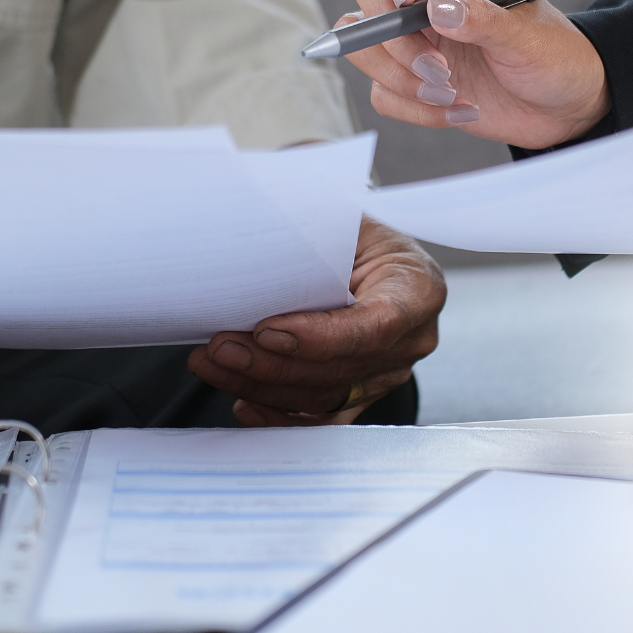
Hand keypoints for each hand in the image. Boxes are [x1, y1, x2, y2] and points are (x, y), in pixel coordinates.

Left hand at [187, 216, 443, 425]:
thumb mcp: (344, 214)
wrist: (366, 249)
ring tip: (215, 364)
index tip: (266, 330)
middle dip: (274, 364)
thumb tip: (255, 223)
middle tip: (221, 348)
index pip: (374, 326)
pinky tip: (244, 404)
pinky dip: (279, 416)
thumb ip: (314, 227)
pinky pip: (320, 418)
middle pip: (341, 368)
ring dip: (263, 385)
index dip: (319, 337)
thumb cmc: (353, 226)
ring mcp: (388, 372)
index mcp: (418, 287)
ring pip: (323, 396)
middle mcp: (412, 338)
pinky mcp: (363, 392)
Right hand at [343, 0, 610, 149]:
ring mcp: (412, 36)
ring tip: (449, 93)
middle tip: (438, 68)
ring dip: (398, 76)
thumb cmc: (555, 55)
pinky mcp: (408, 78)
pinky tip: (457, 110)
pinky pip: (380, 89)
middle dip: (392, 34)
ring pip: (360, 41)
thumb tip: (436, 10)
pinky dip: (413, 108)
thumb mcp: (529, 36)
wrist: (564, 106)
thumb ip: (485, 21)